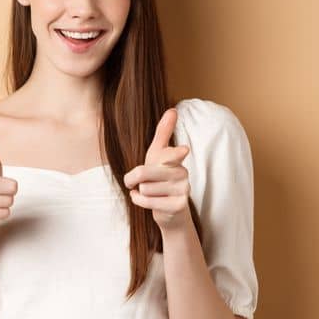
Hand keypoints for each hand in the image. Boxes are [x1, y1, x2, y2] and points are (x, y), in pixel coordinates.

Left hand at [122, 107, 193, 231]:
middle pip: (143, 173)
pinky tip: (148, 201)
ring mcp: (183, 190)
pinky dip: (140, 201)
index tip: (183, 150)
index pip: (172, 154)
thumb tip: (172, 109)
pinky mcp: (178, 206)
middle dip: (134, 179)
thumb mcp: (158, 154)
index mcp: (176, 158)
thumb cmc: (159, 177)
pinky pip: (146, 201)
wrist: (169, 210)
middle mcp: (182, 173)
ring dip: (140, 192)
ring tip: (151, 192)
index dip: (175, 153)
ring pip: (144, 188)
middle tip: (140, 181)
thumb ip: (163, 133)